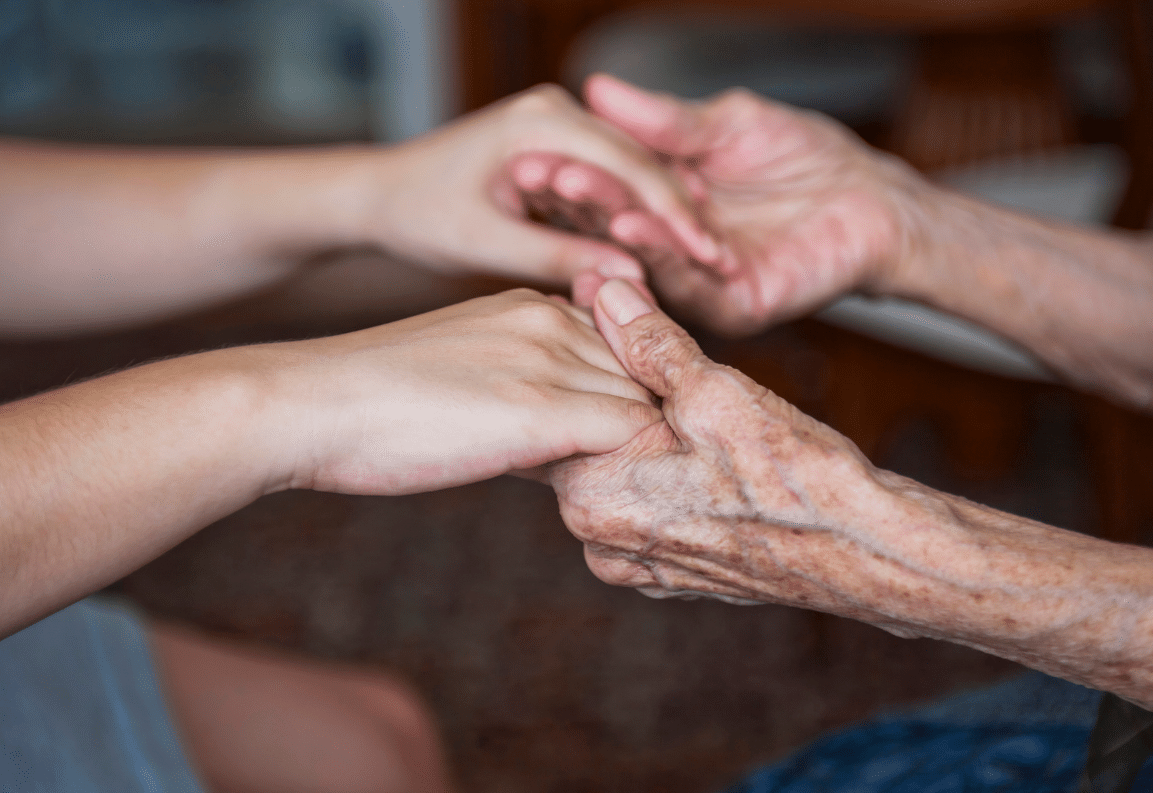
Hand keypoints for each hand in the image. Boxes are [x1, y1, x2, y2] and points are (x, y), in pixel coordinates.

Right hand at [274, 288, 660, 495]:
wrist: (312, 406)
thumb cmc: (379, 403)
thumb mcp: (467, 372)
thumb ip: (527, 386)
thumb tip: (570, 441)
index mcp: (534, 305)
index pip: (626, 349)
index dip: (626, 400)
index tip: (613, 446)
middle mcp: (552, 320)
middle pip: (645, 374)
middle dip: (640, 426)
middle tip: (624, 477)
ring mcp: (549, 361)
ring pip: (644, 405)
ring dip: (633, 452)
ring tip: (608, 492)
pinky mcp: (541, 410)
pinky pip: (629, 436)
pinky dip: (624, 471)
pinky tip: (595, 500)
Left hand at [360, 84, 717, 285]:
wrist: (383, 193)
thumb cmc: (420, 214)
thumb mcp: (487, 243)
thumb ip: (559, 255)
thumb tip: (629, 276)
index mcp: (540, 123)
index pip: (629, 166)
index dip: (674, 215)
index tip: (711, 255)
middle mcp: (556, 111)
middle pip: (641, 162)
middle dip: (684, 212)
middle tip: (724, 259)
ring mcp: (559, 123)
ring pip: (633, 168)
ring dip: (669, 211)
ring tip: (711, 255)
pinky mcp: (559, 143)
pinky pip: (613, 176)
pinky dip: (640, 208)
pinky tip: (671, 242)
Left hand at [548, 279, 893, 614]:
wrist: (867, 555)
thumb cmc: (798, 480)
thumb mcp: (718, 392)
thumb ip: (649, 343)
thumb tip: (603, 292)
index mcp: (594, 496)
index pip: (556, 409)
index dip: (590, 360)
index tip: (624, 336)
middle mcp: (599, 542)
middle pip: (583, 444)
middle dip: (617, 401)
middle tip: (677, 378)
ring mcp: (635, 565)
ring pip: (617, 476)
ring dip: (645, 441)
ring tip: (701, 419)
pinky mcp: (668, 575)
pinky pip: (647, 510)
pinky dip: (667, 480)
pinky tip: (715, 464)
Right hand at [559, 75, 928, 333]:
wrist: (871, 199)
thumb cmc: (805, 157)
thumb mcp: (729, 124)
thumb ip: (667, 121)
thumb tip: (596, 88)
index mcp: (662, 201)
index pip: (607, 188)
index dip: (571, 169)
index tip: (530, 149)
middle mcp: (671, 246)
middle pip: (613, 223)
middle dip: (577, 196)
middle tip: (538, 173)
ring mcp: (697, 281)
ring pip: (642, 256)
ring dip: (605, 222)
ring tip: (574, 192)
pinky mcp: (729, 309)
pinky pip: (686, 285)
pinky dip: (657, 255)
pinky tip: (631, 225)